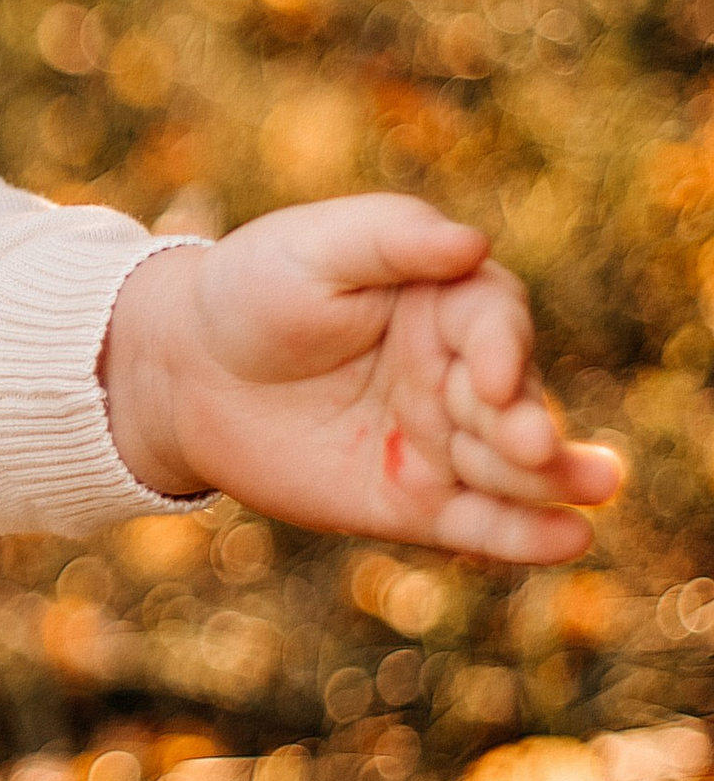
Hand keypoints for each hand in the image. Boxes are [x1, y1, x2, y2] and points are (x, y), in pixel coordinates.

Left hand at [102, 195, 622, 563]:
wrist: (186, 370)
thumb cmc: (254, 290)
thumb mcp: (311, 249)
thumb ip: (390, 241)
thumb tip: (471, 242)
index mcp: (444, 302)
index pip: (493, 321)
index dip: (499, 347)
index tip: (487, 375)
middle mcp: (457, 374)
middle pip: (513, 399)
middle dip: (528, 422)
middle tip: (532, 443)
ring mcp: (441, 442)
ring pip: (508, 466)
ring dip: (552, 479)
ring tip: (594, 487)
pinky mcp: (414, 503)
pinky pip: (477, 524)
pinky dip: (524, 535)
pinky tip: (568, 540)